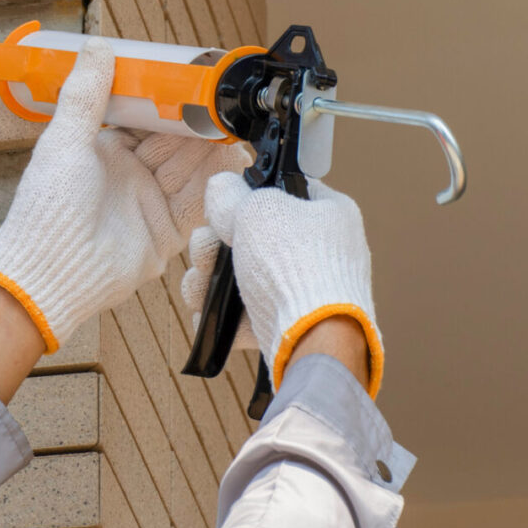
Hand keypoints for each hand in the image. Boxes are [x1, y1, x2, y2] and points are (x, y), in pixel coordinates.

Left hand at [0, 39, 248, 351]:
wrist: (52, 271)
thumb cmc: (47, 209)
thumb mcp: (64, 140)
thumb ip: (86, 94)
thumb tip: (96, 47)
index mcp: (106, 150)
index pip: (147, 118)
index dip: (169, 101)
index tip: (192, 81)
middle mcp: (131, 175)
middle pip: (175, 142)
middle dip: (194, 124)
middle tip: (217, 105)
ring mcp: (150, 203)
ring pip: (190, 169)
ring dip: (207, 150)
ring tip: (226, 129)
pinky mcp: (167, 233)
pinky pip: (198, 203)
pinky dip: (213, 183)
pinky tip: (227, 162)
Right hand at [182, 177, 383, 396]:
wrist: (312, 339)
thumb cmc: (296, 265)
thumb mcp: (258, 208)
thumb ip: (231, 193)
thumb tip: (220, 188)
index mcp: (329, 214)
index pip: (283, 191)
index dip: (247, 195)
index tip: (225, 206)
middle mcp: (321, 252)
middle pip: (252, 237)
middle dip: (214, 246)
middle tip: (204, 250)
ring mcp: (304, 293)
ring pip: (241, 277)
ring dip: (209, 282)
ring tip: (199, 289)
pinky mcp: (288, 327)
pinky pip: (244, 315)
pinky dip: (222, 317)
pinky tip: (208, 317)